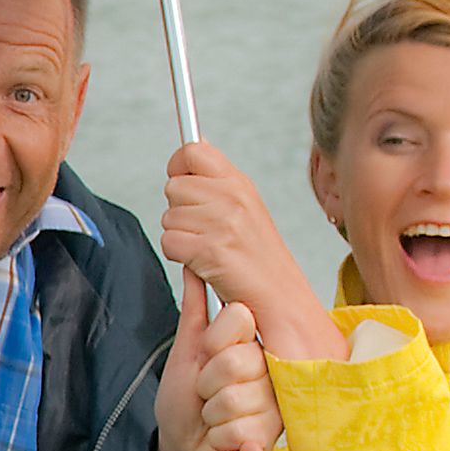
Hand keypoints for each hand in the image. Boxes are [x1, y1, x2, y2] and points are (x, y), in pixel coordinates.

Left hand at [147, 292, 273, 450]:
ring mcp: (277, 398)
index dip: (212, 342)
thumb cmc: (183, 400)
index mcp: (251, 340)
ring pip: (238, 396)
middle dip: (208, 382)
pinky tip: (225, 436)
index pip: (238, 316)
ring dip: (213, 412)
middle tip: (206, 393)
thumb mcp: (185, 350)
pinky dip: (221, 436)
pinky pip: (243, 427)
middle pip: (237, 359)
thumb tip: (194, 265)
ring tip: (214, 415)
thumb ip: (194, 309)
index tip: (204, 357)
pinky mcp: (277, 430)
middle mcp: (271, 365)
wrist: (182, 446)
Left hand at [158, 143, 342, 361]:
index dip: (179, 167)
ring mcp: (222, 222)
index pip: (193, 152)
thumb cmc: (260, 260)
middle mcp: (232, 197)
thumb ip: (217, 183)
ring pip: (168, 218)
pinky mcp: (211, 248)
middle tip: (204, 231)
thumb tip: (193, 153)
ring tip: (208, 249)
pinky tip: (204, 264)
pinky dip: (181, 257)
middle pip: (173, 187)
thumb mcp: (245, 208)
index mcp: (240, 183)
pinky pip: (170, 243)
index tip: (183, 182)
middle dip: (180, 211)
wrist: (281, 298)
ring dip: (181, 237)